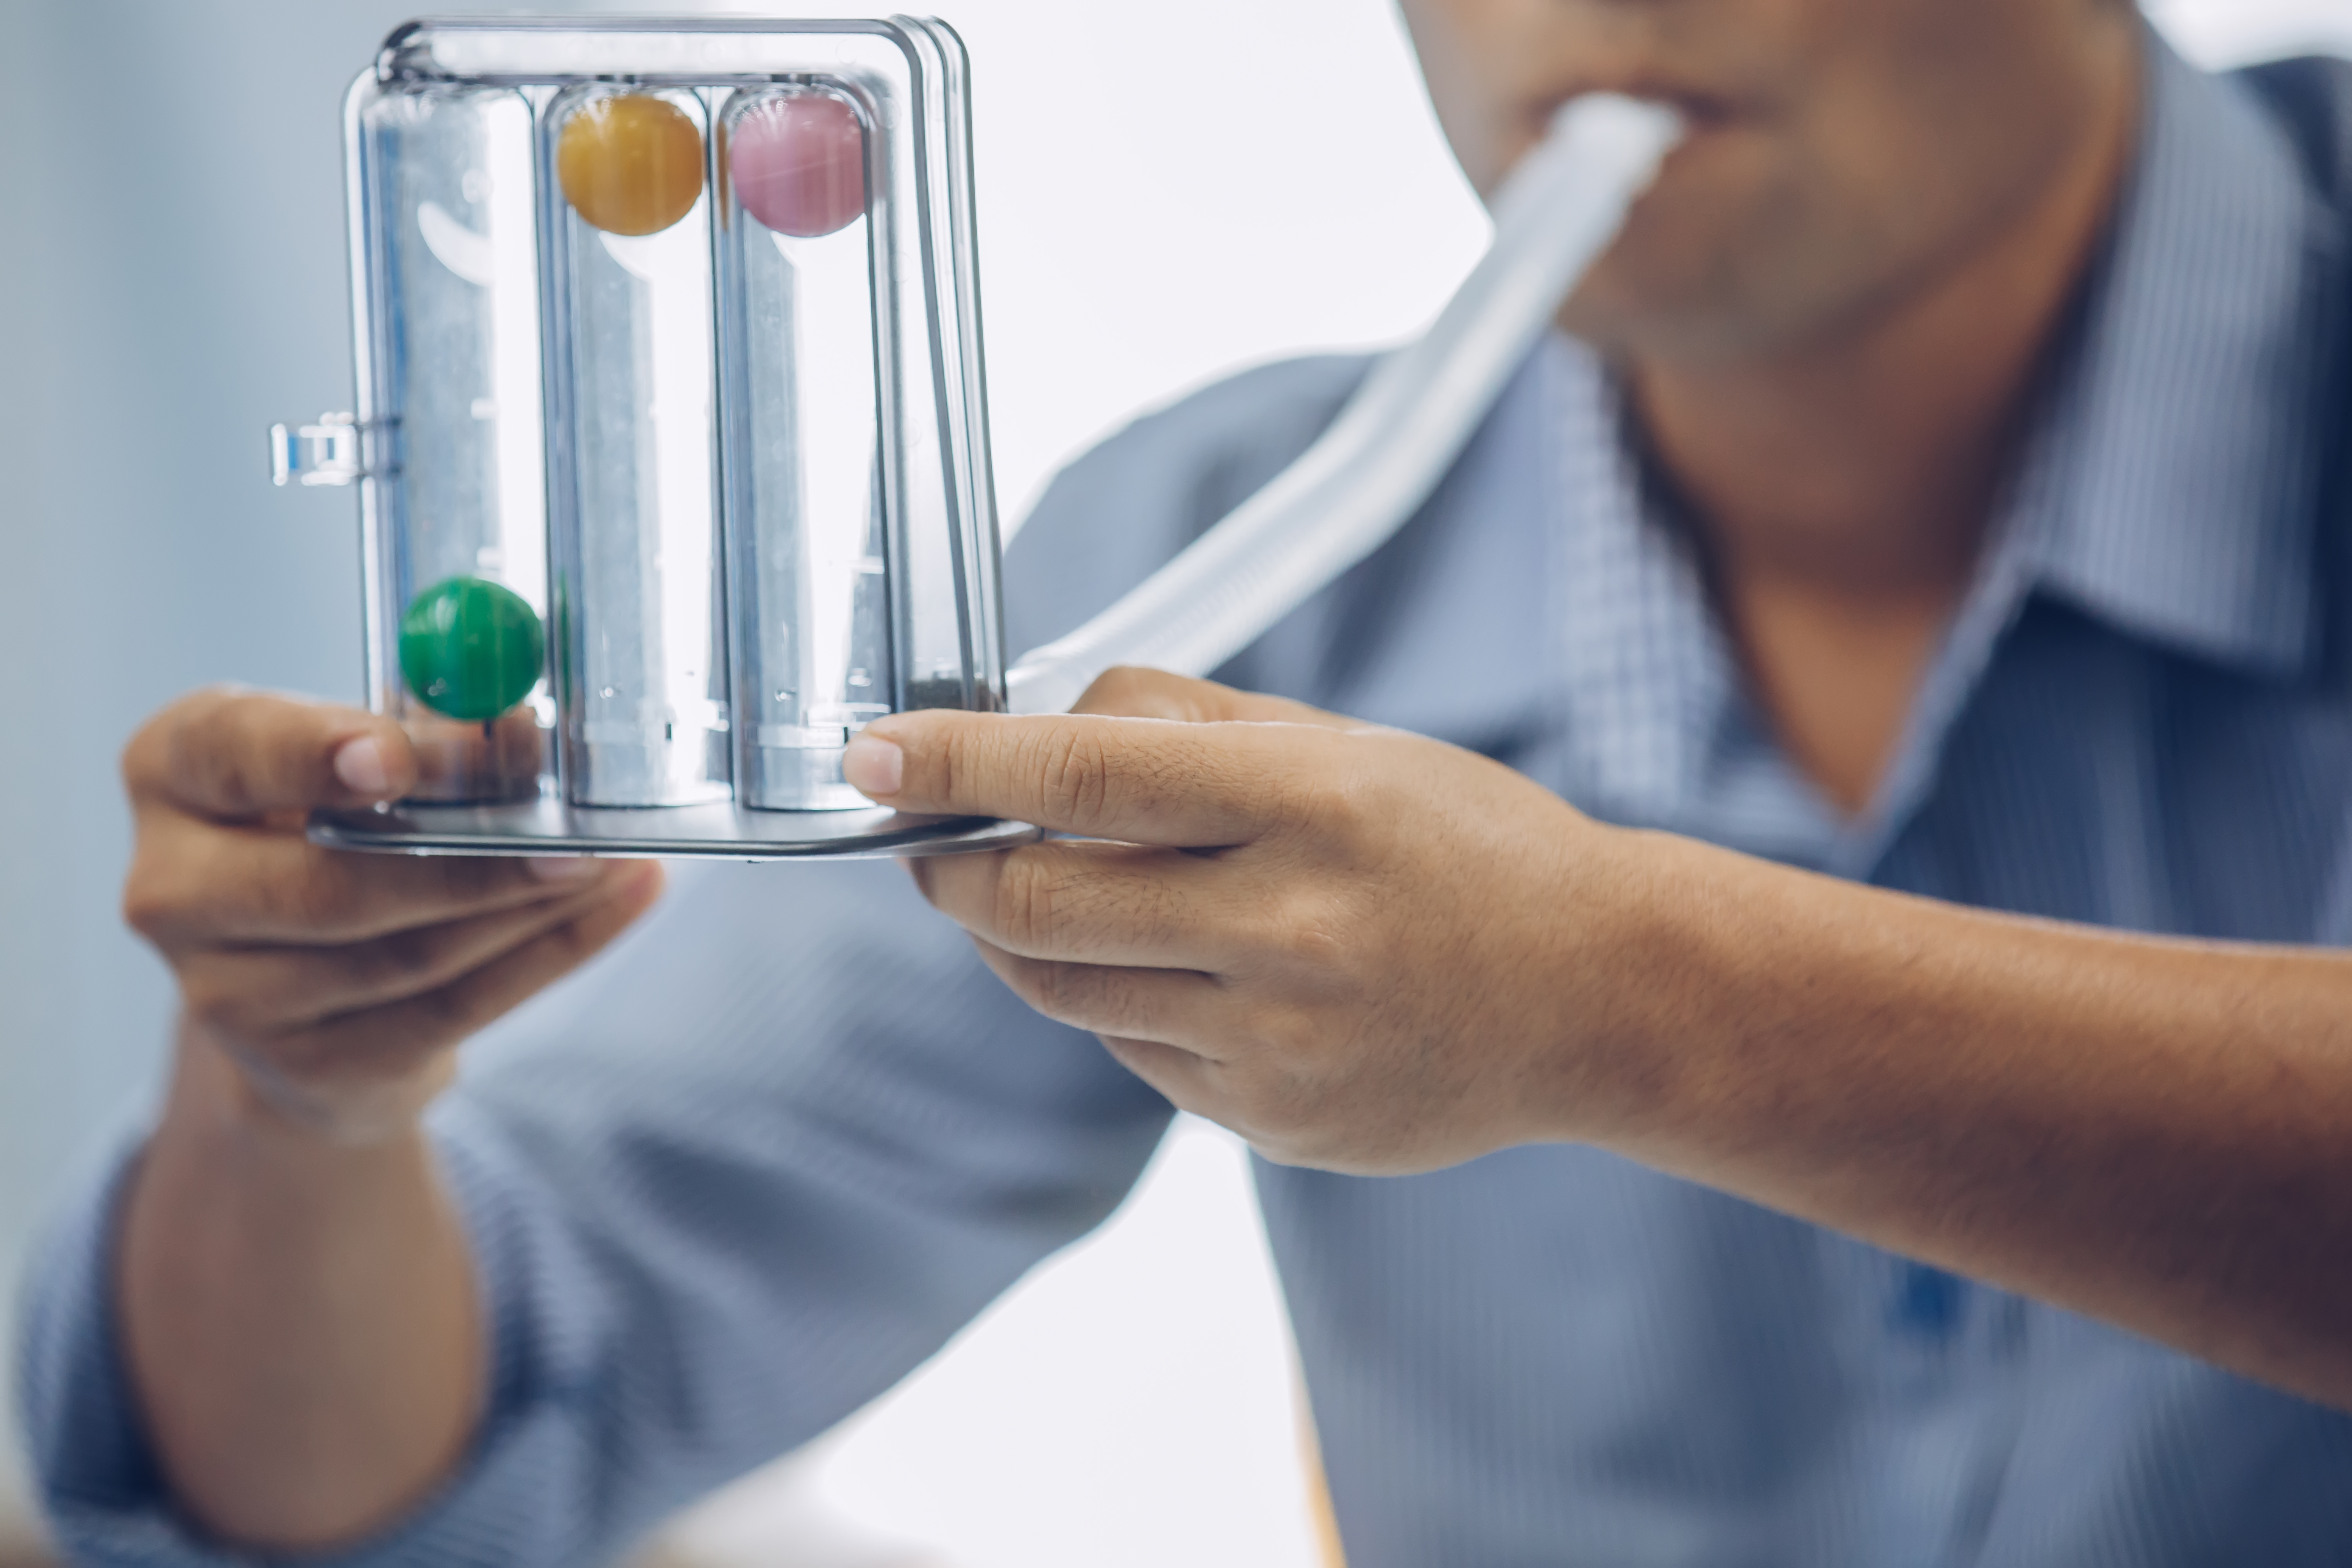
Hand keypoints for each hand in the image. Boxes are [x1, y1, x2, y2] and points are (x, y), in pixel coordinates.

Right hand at [121, 687, 663, 1142]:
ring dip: (528, 910)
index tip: (392, 754)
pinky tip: (619, 905)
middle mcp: (174, 888)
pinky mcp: (306, 1063)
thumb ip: (432, 736)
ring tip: (613, 864)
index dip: (311, 754)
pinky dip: (549, 955)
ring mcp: (230, 993)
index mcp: (176, 774)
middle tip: (572, 836)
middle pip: (325, 883)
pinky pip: (449, 1011)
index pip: (229, 751)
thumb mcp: (367, 761)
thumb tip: (522, 729)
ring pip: (405, 955)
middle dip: (466, 862)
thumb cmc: (339, 828)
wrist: (308, 984)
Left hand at [844, 668, 1651, 1172]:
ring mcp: (1279, 1042)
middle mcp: (1289, 930)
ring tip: (1023, 891)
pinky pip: (1130, 1051)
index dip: (957, 763)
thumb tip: (1039, 724)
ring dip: (1012, 933)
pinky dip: (1108, 998)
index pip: (1084, 776)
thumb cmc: (1462, 844)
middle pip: (1041, 900)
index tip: (872, 752)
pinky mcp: (1272, 1121)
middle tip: (930, 834)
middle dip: (954, 863)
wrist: (1594, 996)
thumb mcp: (1344, 743)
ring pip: (1062, 988)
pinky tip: (1160, 963)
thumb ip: (1184, 725)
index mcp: (1311, 805)